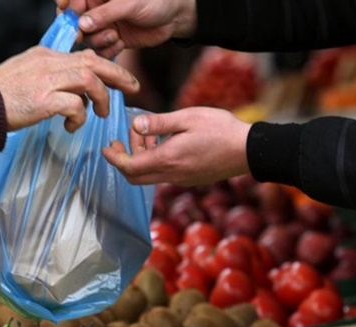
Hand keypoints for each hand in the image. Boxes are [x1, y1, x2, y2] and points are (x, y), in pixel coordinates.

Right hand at [0, 46, 138, 131]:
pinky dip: (80, 117)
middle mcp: (49, 63)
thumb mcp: (25, 76)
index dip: (106, 66)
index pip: (84, 56)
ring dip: (101, 99)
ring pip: (90, 81)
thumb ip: (48, 78)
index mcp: (45, 56)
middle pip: (94, 62)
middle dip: (118, 74)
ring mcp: (47, 80)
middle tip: (133, 88)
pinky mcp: (44, 100)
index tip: (119, 79)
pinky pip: (75, 105)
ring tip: (101, 114)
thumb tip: (71, 93)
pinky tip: (71, 127)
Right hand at [56, 0, 196, 58]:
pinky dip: (108, 50)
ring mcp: (104, 25)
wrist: (175, 17)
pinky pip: (100, 49)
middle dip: (80, 29)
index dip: (68, 6)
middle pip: (75, 21)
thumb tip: (82, 23)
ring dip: (98, 40)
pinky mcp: (112, 40)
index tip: (69, 12)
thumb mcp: (129, 3)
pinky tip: (119, 44)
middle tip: (83, 35)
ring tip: (114, 36)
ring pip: (87, 38)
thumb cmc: (155, 1)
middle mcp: (98, 8)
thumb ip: (105, 13)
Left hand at [103, 107, 251, 185]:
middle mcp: (171, 175)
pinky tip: (165, 143)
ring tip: (149, 134)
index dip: (114, 158)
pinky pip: (164, 174)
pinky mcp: (190, 179)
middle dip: (124, 159)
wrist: (249, 151)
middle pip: (135, 177)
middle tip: (122, 140)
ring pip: (149, 175)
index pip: (129, 167)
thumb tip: (135, 125)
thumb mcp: (187, 118)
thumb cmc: (221, 129)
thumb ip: (159, 123)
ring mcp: (181, 180)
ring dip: (142, 158)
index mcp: (168, 159)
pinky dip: (156, 161)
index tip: (106, 147)